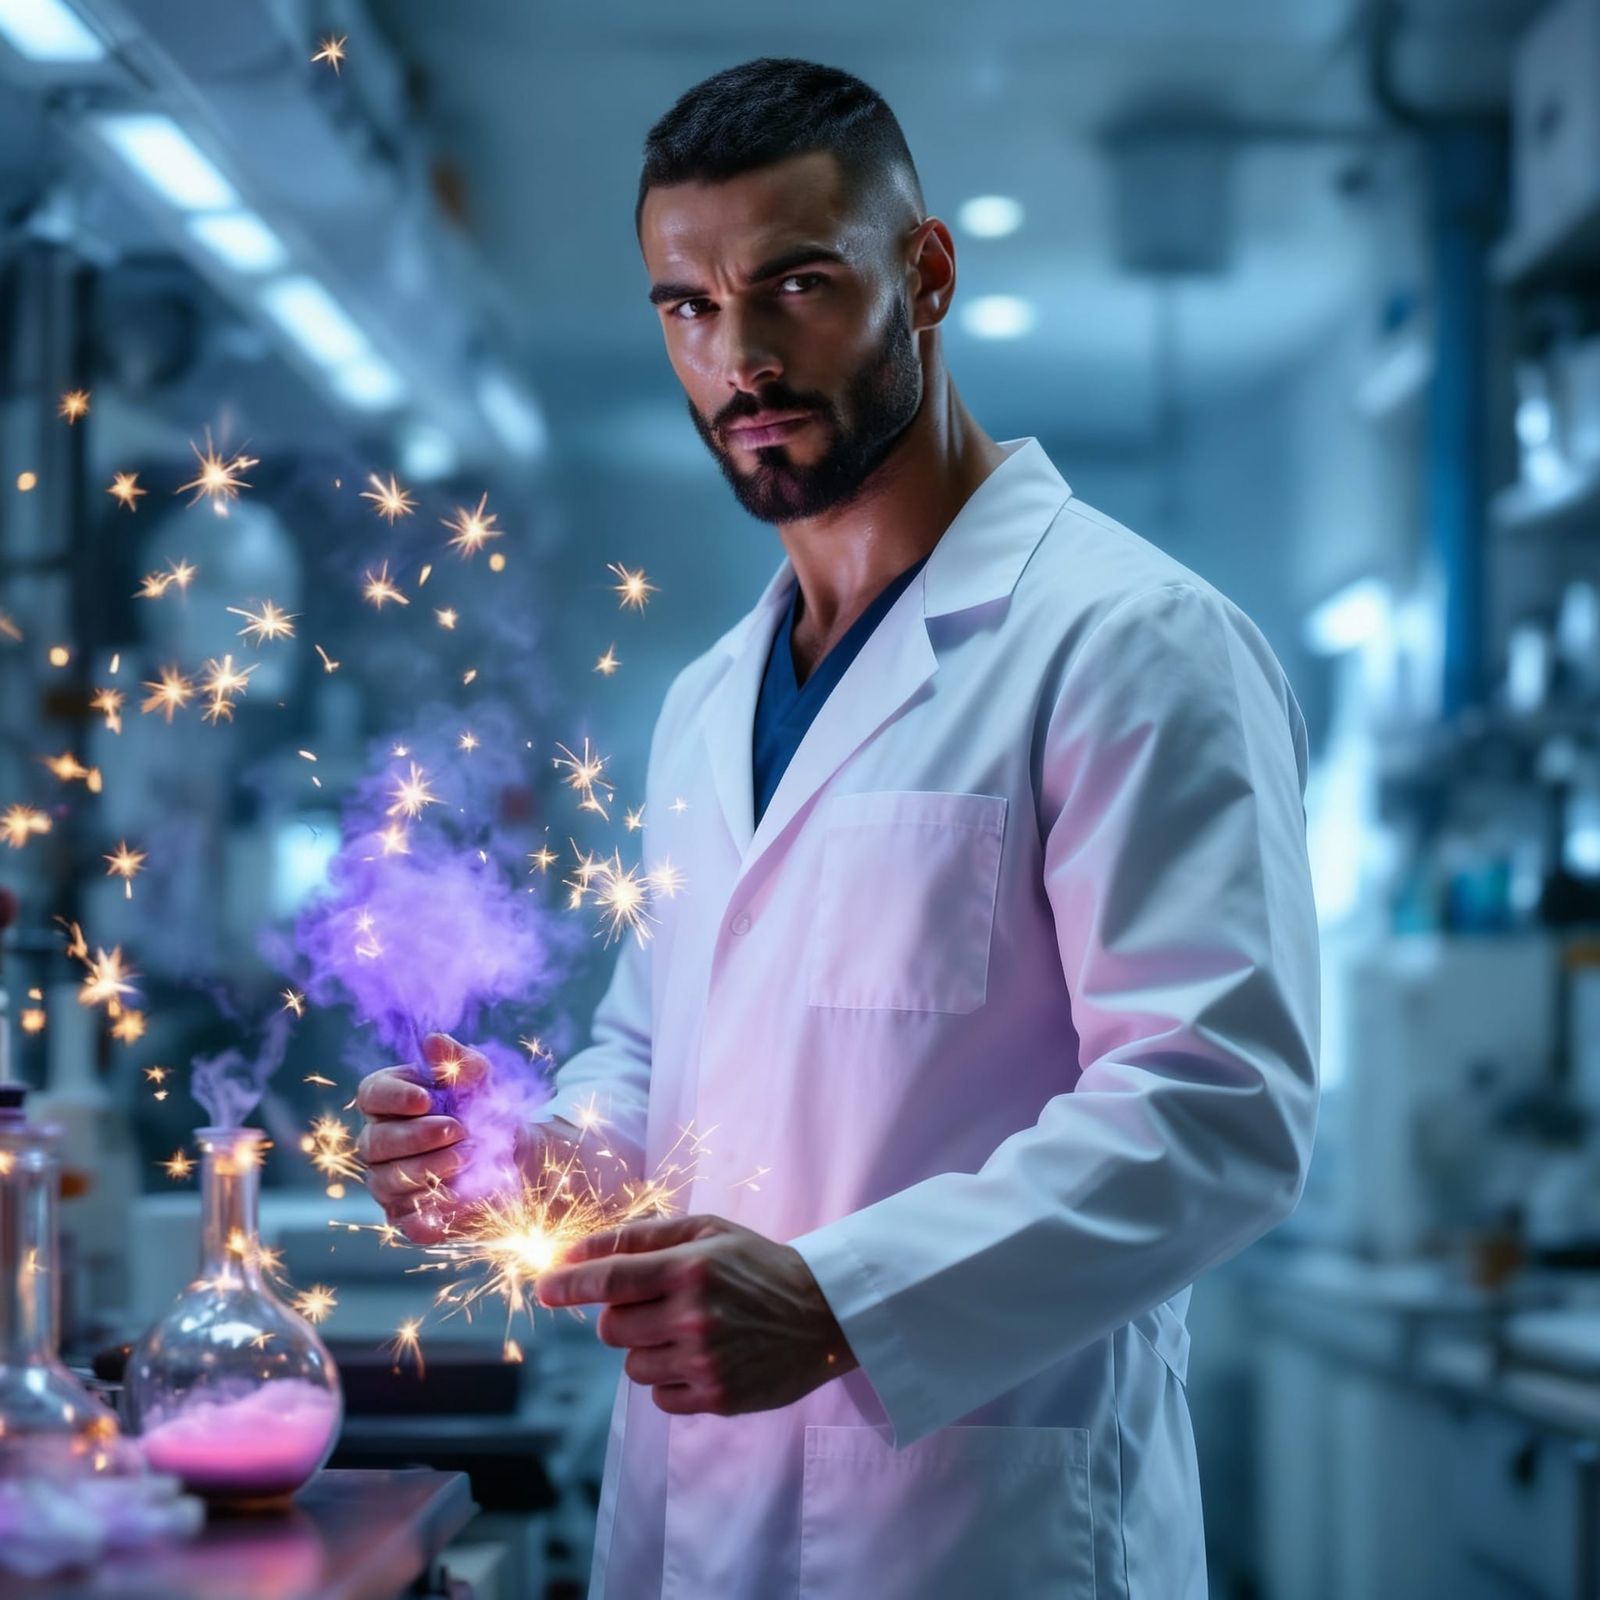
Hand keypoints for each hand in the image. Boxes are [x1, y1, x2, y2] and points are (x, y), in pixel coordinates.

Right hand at [356, 1033, 582, 1242]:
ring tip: (468, 1156)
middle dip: (417, 1137)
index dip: (392, 1098)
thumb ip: (459, 1062)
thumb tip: (433, 1041)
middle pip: (374, 1142)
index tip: (425, 1099)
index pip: (370, 1095)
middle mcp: (378, 1142)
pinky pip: (407, 1220)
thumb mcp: (481, 1081)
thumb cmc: (486, 1109)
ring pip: (387, 1181)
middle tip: (459, 1129)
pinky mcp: (407, 1216)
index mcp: (389, 1100)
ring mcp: (388, 1182)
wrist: (514, 1155)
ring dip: (429, 1168)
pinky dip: (431, 1211)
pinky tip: (458, 1195)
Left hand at [535, 1214, 857, 1415]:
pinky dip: (670, 1379)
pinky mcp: (716, 1398)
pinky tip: (702, 1357)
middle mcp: (693, 1316)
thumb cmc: (758, 1265)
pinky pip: (659, 1396)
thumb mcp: (708, 1231)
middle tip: (658, 1303)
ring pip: (632, 1365)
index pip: (610, 1278)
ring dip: (648, 1349)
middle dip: (623, 1316)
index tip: (544, 1288)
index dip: (569, 1284)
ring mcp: (704, 1361)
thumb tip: (575, 1251)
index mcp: (690, 1267)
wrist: (824, 1314)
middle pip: (612, 1328)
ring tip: (689, 1331)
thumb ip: (641, 1236)